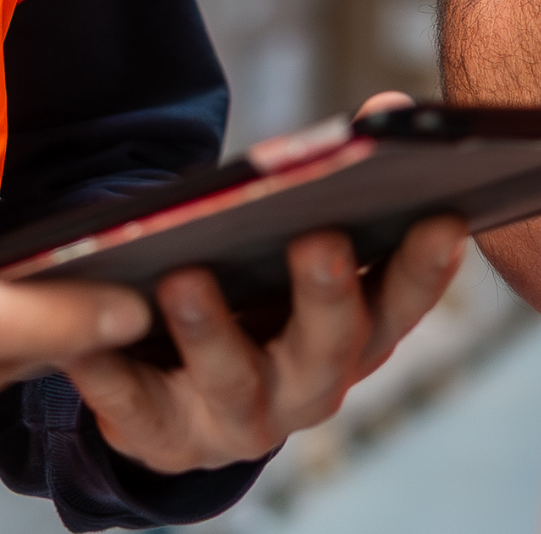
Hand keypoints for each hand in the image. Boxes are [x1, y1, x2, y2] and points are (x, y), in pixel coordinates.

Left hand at [63, 216, 472, 472]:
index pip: (401, 304)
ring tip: (185, 276)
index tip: (443, 217)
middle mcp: (308, 388)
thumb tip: (386, 105)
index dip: (426, 267)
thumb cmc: (255, 297)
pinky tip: (97, 327)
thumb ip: (340, 181)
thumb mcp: (298, 245)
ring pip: (234, 381)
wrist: (181, 398)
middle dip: (326, 296)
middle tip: (320, 239)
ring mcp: (238, 419)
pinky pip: (135, 404)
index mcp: (355, 338)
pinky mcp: (164, 435)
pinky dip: (113, 370)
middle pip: (329, 351)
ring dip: (212, 331)